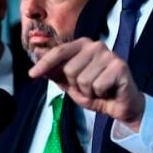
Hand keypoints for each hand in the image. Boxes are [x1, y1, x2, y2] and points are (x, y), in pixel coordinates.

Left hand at [28, 37, 144, 131]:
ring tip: (98, 90)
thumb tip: (36, 55)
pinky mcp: (119, 67)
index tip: (32, 75)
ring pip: (82, 79)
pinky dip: (100, 94)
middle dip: (75, 85)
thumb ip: (55, 71)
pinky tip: (108, 91)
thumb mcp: (70, 84)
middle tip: (88, 88)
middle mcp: (96, 45)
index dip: (44, 64)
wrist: (121, 106)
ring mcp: (109, 55)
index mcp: (82, 45)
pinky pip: (97, 86)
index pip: (59, 51)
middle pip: (69, 69)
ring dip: (88, 92)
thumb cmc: (96, 92)